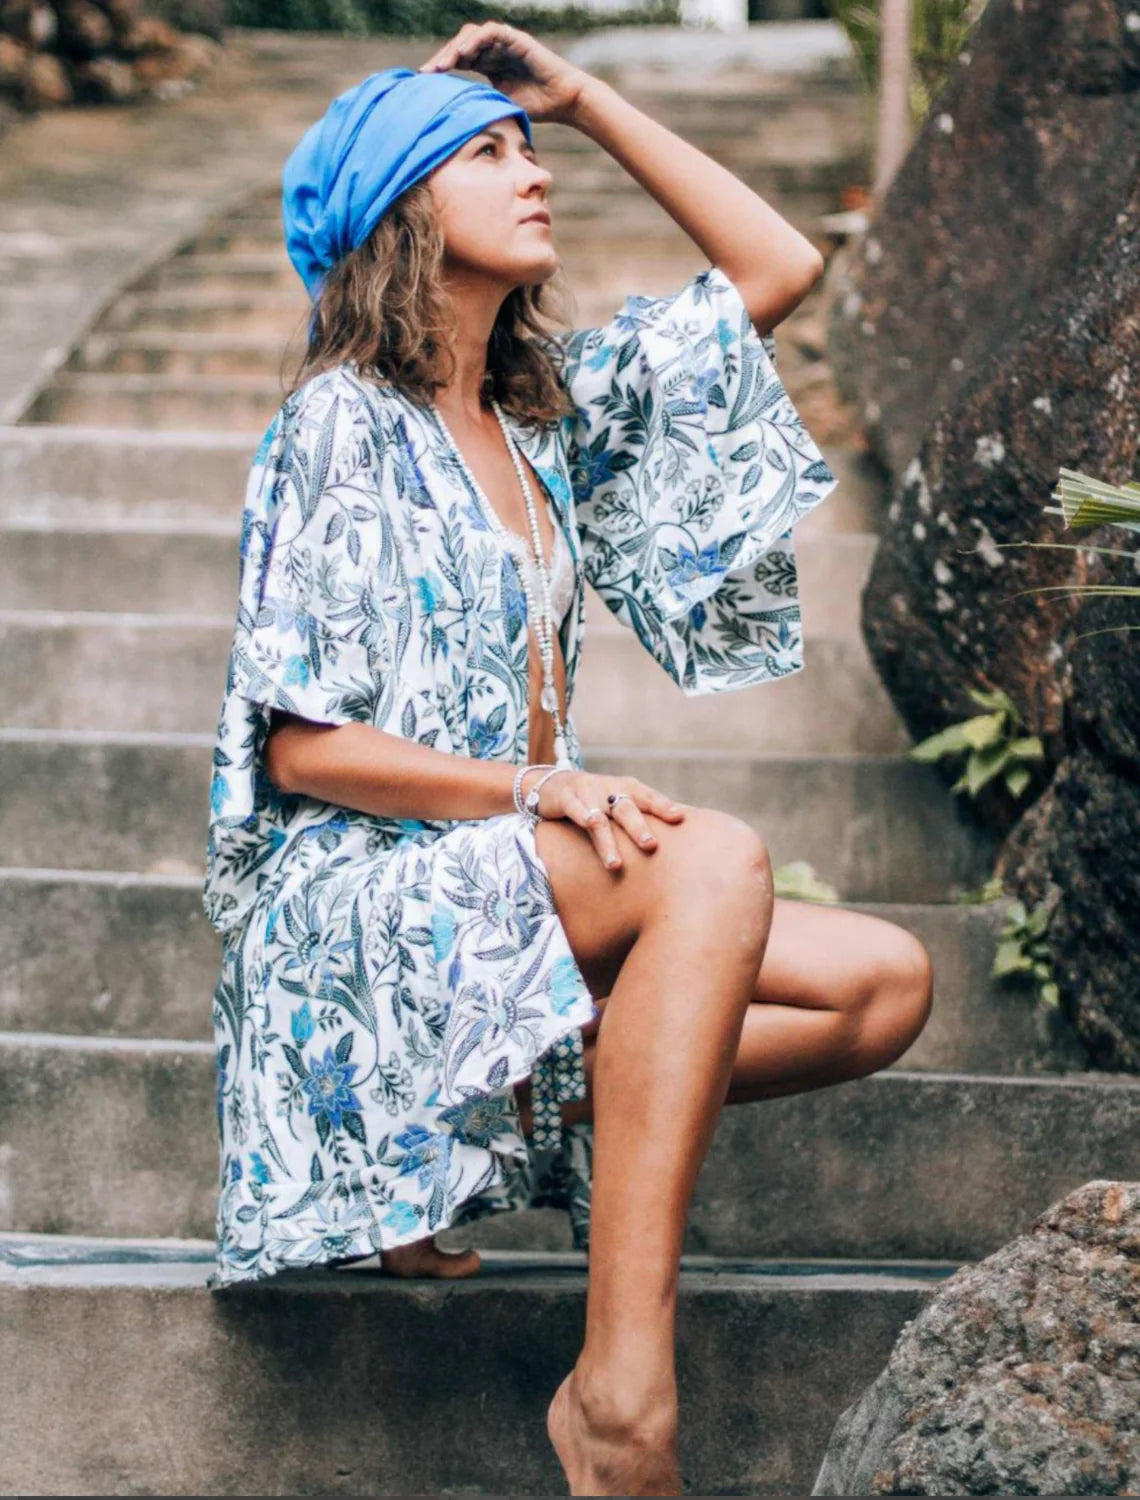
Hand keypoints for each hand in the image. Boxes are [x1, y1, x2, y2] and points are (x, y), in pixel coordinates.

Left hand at [417, 21, 594, 126]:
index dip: (441, 68)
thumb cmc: (536, 107)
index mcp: (488, 66)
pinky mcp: (515, 38)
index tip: (423, 81)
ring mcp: (504, 43)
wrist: (563, 101)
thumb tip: (455, 118)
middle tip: (427, 72)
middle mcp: (493, 51)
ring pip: (471, 36)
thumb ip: (480, 104)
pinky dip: (475, 40)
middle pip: (460, 46)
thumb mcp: (500, 107)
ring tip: (442, 65)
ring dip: (455, 48)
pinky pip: (490, 32)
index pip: (458, 61)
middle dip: (442, 58)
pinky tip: (464, 53)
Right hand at [523, 768, 685, 870]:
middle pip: (627, 809)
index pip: (648, 797)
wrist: (554, 784)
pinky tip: (589, 823)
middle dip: (638, 828)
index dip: (663, 806)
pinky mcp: (566, 798)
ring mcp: (588, 793)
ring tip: (615, 865)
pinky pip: (575, 808)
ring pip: (600, 819)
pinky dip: (582, 815)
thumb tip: (679, 832)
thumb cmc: (597, 799)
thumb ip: (643, 816)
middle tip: (651, 846)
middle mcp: (610, 789)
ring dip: (608, 842)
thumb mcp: (619, 802)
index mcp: (627, 789)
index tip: (679, 818)